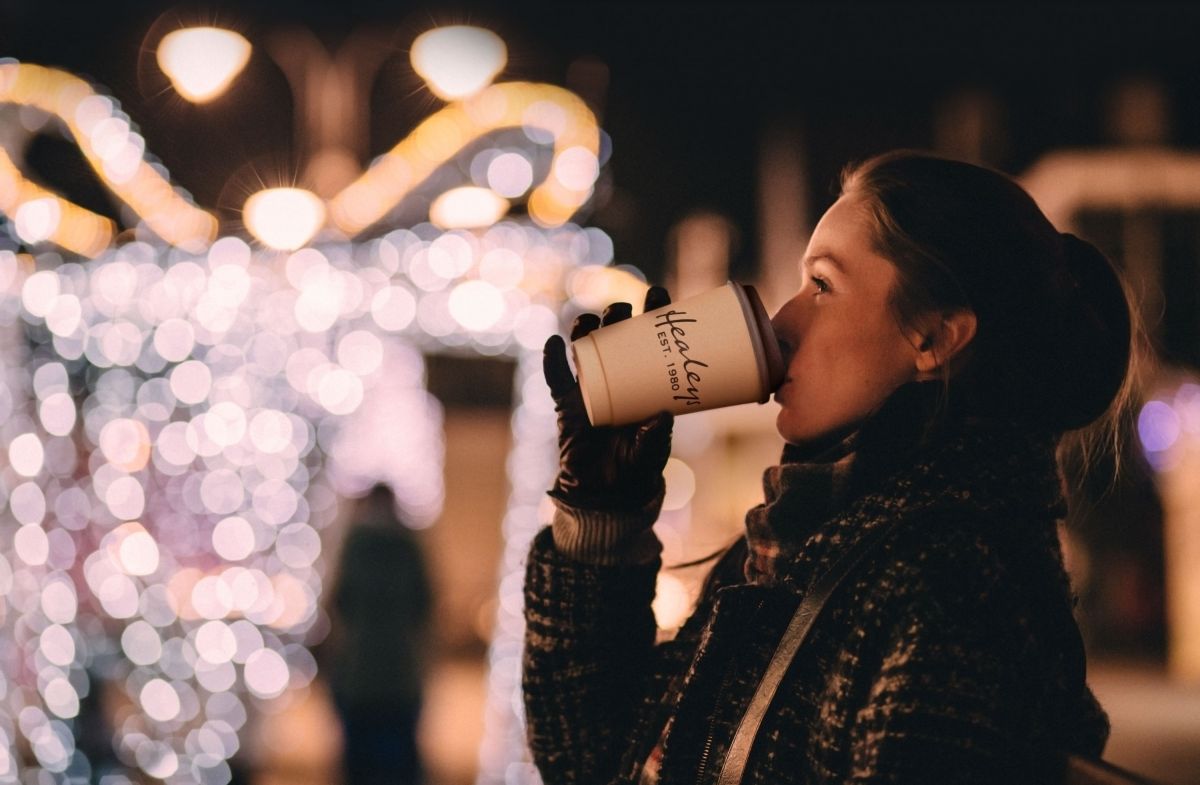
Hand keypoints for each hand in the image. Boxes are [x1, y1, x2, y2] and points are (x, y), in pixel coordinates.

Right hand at [543, 286, 673, 510]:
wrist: (607, 494)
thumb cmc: (636, 468)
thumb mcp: (652, 451)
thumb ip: (656, 436)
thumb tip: (663, 415)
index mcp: (642, 382)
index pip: (648, 340)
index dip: (652, 315)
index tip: (658, 293)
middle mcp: (615, 378)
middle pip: (614, 336)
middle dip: (616, 315)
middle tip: (622, 307)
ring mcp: (589, 389)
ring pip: (585, 350)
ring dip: (586, 329)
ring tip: (590, 319)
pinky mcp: (567, 406)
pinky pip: (557, 379)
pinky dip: (553, 361)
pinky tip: (554, 343)